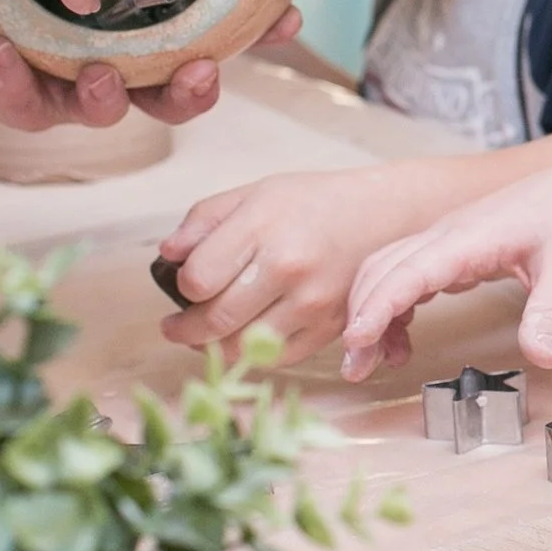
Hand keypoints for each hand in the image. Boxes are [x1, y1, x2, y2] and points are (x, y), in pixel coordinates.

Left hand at [0, 0, 299, 127]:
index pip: (220, 23)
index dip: (261, 31)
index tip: (285, 16)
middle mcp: (117, 39)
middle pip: (179, 83)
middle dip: (198, 86)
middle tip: (200, 64)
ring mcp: (62, 70)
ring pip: (112, 110)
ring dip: (112, 97)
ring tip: (98, 71)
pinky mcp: (8, 88)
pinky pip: (26, 109)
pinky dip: (19, 85)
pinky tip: (2, 50)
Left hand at [157, 167, 416, 366]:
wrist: (384, 215)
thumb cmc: (315, 202)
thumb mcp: (257, 193)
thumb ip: (205, 219)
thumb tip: (167, 254)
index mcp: (264, 228)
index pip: (197, 279)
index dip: (182, 286)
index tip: (185, 284)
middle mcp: (289, 267)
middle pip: (215, 320)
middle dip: (184, 329)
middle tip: (175, 327)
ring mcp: (313, 301)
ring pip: (243, 346)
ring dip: (214, 347)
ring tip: (204, 336)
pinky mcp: (332, 327)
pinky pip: (279, 357)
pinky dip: (254, 354)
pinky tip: (245, 338)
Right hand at [343, 151, 551, 380]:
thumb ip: (551, 315)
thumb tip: (542, 359)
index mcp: (472, 236)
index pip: (409, 271)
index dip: (378, 307)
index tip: (358, 341)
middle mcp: (450, 233)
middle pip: (384, 270)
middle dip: (363, 318)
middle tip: (356, 369)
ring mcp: (449, 237)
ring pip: (390, 269)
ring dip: (373, 311)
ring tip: (375, 360)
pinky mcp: (456, 246)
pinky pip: (408, 271)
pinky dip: (394, 304)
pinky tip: (402, 338)